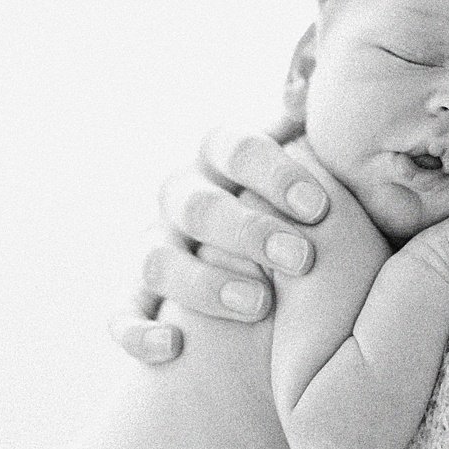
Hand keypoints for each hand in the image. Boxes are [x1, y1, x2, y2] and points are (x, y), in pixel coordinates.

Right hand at [109, 114, 329, 362]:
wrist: (282, 281)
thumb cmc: (313, 220)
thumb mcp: (324, 176)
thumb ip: (325, 138)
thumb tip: (326, 98)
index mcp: (224, 157)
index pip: (234, 145)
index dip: (272, 173)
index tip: (320, 209)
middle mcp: (183, 196)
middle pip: (195, 202)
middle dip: (248, 231)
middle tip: (301, 261)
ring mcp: (156, 246)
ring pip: (156, 258)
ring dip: (204, 282)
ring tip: (258, 308)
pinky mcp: (137, 298)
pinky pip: (121, 314)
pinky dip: (139, 331)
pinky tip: (172, 349)